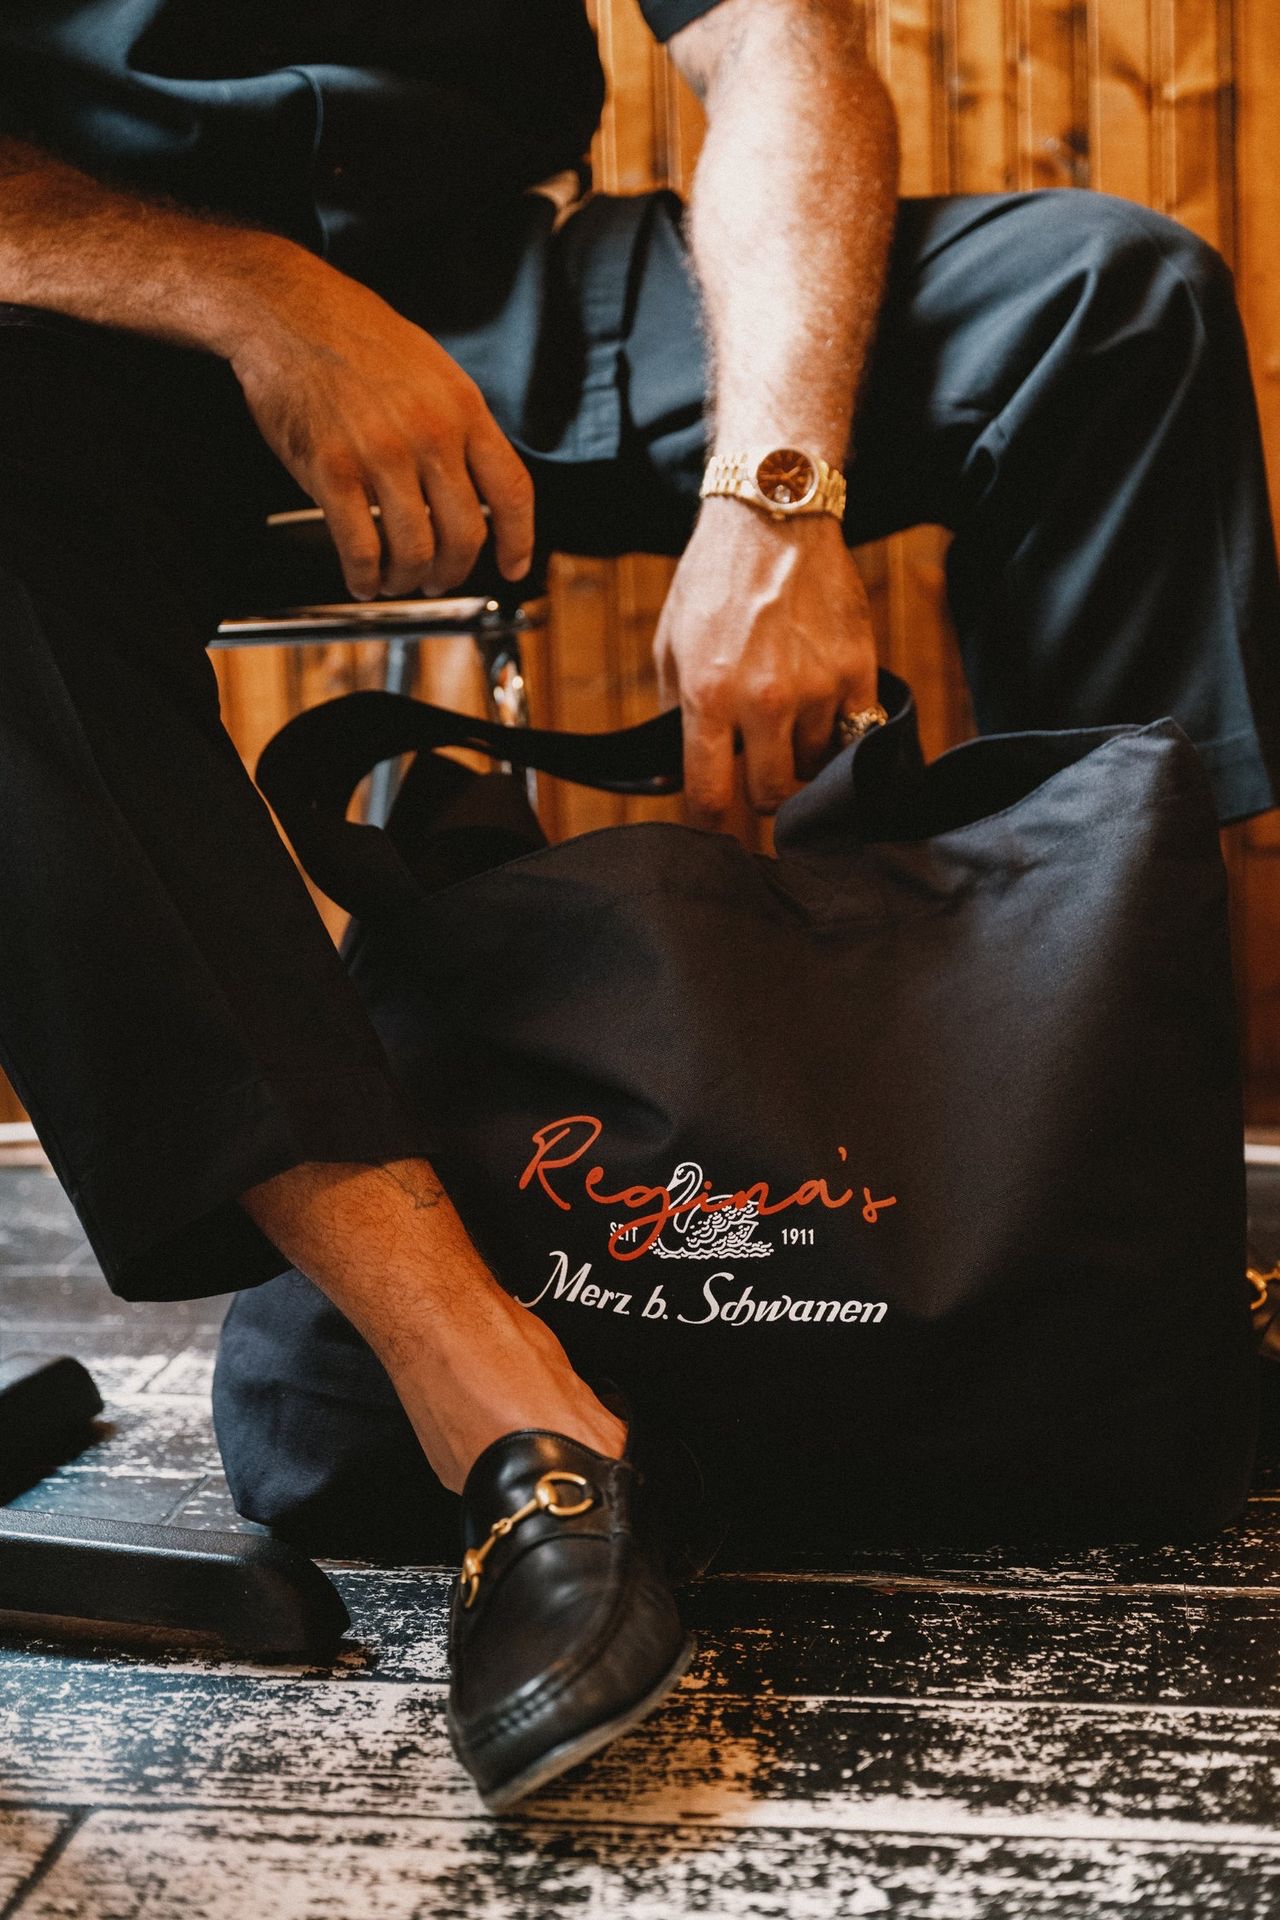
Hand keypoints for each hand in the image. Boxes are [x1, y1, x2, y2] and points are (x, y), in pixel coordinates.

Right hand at [229, 251, 533, 600]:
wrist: (289, 310)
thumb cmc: (357, 336)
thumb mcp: (433, 369)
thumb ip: (460, 425)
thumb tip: (476, 483)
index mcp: (463, 410)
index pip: (512, 491)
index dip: (519, 541)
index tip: (513, 566)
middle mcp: (430, 435)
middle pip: (465, 534)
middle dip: (453, 571)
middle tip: (439, 578)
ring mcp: (381, 454)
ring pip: (415, 550)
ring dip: (408, 579)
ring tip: (397, 579)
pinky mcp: (331, 470)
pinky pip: (361, 547)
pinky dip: (366, 576)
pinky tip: (363, 578)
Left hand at [654, 498, 877, 828]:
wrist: (774, 517)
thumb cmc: (714, 580)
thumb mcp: (670, 645)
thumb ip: (674, 712)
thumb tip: (679, 772)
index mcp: (708, 696)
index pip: (711, 795)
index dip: (712, 827)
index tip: (716, 836)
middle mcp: (765, 699)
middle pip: (772, 795)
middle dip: (763, 792)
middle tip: (759, 770)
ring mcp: (817, 688)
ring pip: (815, 766)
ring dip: (801, 756)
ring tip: (789, 719)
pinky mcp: (858, 671)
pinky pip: (853, 734)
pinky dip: (838, 733)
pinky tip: (822, 708)